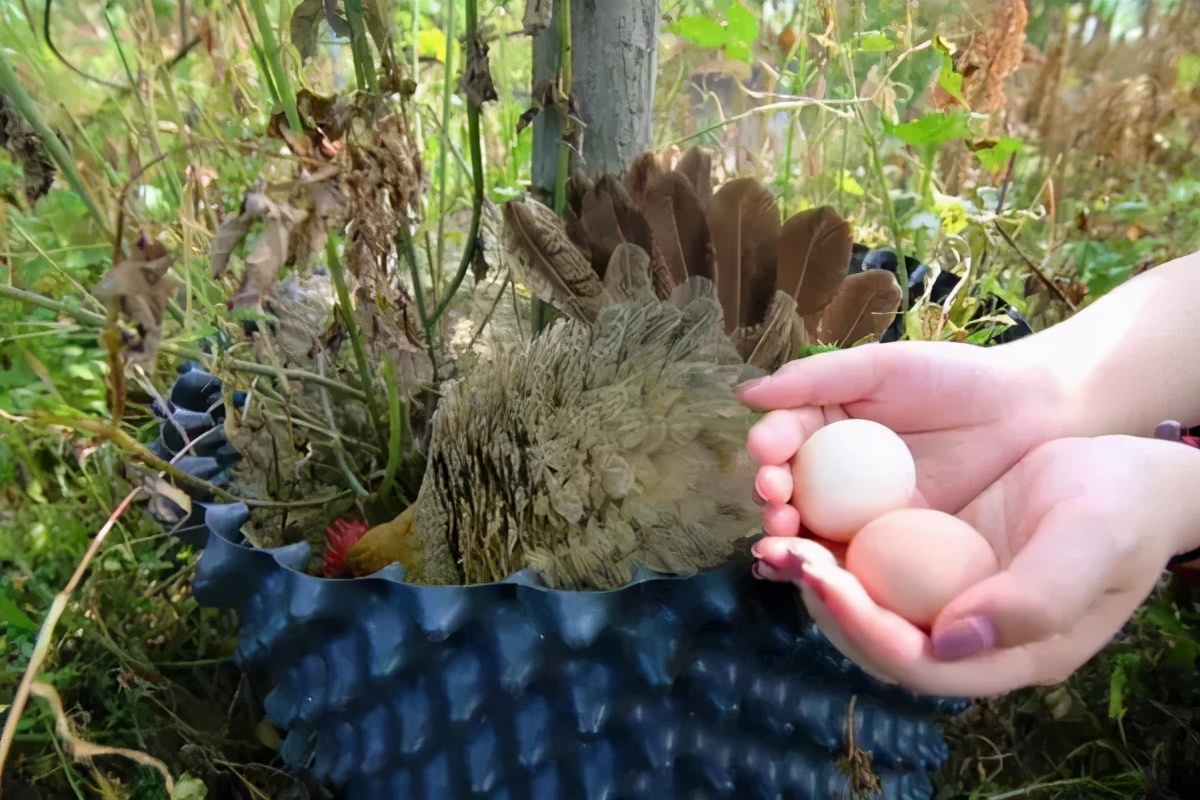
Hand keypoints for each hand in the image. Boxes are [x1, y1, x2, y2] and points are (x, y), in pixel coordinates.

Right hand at [735, 340, 1069, 538]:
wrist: (1029, 413)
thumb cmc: (955, 378)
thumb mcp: (881, 368)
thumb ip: (816, 378)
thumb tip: (745, 394)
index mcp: (825, 422)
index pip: (783, 437)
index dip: (768, 447)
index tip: (767, 452)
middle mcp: (835, 469)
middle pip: (788, 488)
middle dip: (772, 497)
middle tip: (777, 502)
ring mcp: (861, 510)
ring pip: (812, 526)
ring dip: (791, 535)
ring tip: (786, 540)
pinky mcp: (890, 544)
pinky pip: (851, 556)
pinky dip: (827, 565)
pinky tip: (812, 571)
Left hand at [750, 435, 1199, 696]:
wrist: (1126, 471)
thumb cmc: (1120, 505)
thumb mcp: (1091, 542)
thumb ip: (1032, 599)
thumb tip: (951, 640)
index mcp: (1009, 651)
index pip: (918, 663)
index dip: (864, 625)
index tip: (821, 577)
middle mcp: (966, 634)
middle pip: (875, 639)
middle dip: (822, 600)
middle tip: (779, 551)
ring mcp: (943, 597)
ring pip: (863, 602)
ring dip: (812, 572)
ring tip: (773, 536)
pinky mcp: (928, 557)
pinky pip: (867, 562)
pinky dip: (829, 541)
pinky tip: (797, 511)